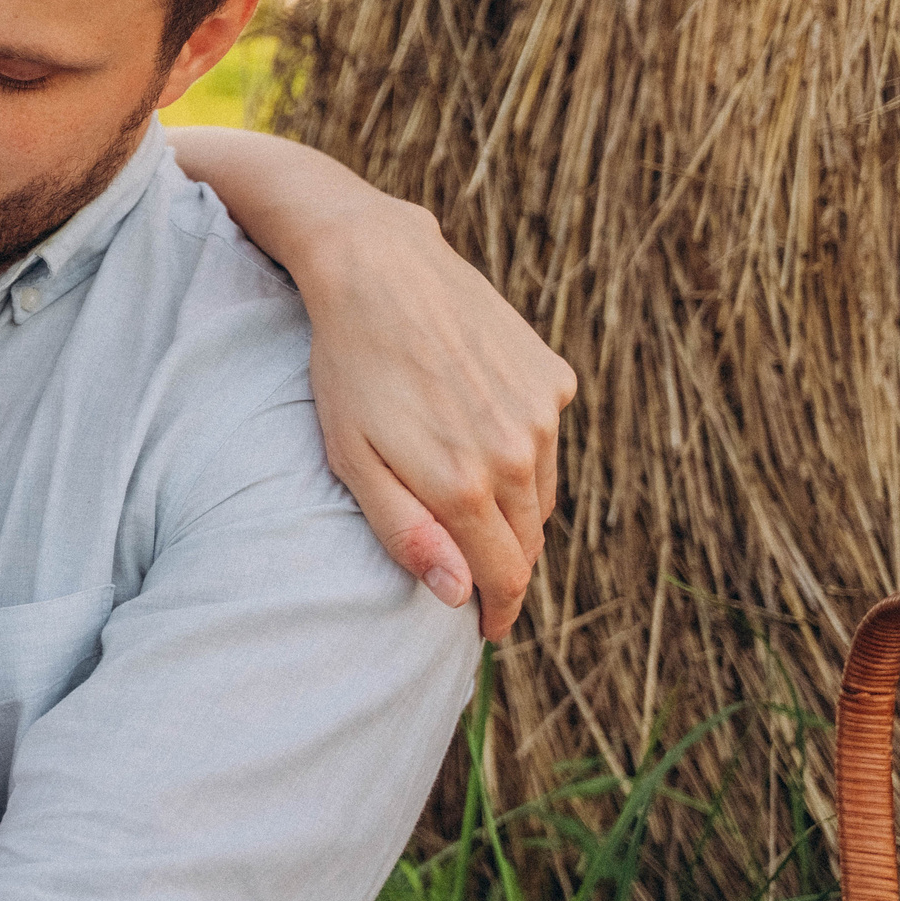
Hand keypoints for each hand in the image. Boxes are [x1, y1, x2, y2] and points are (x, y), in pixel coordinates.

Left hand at [302, 199, 576, 639]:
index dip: (498, 610)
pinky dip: (521, 450)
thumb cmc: (348, 368)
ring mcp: (541, 410)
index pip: (505, 575)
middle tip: (480, 584)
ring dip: (516, 511)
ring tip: (478, 514)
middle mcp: (519, 452)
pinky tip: (479, 434)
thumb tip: (459, 595)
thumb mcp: (353, 459)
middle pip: (530, 539)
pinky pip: (544, 436)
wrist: (378, 268)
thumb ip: (406, 532)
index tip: (486, 631)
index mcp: (467, 484)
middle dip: (507, 568)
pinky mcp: (551, 374)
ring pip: (543, 491)